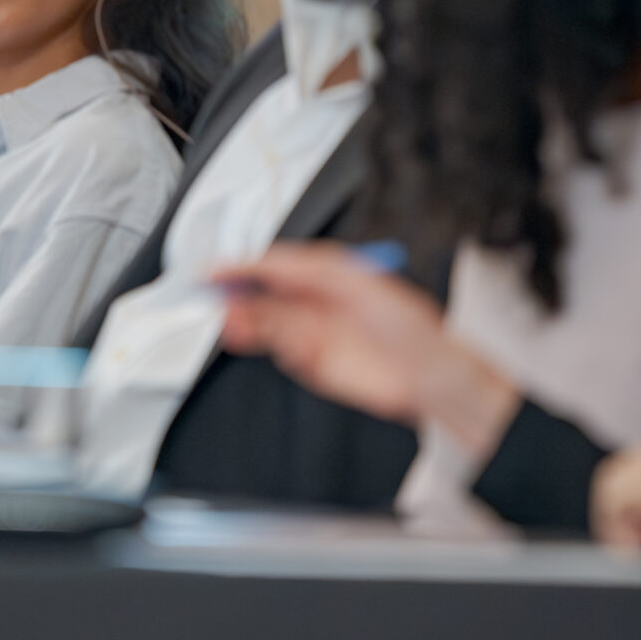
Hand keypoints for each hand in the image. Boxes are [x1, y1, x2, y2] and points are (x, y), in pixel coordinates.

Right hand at [215, 242, 454, 425]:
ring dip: (246, 321)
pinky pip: (280, 348)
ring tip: (231, 324)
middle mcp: (317, 300)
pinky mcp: (312, 360)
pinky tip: (255, 339)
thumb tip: (272, 269)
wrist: (425, 374)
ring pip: (268, 322)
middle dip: (240, 293)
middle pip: (266, 292)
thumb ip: (313, 275)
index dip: (247, 265)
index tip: (218, 269)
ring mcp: (313, 330)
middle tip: (215, 297)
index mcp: (328, 273)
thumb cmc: (406, 324)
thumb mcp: (358, 286)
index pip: (278, 264)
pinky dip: (265, 343)